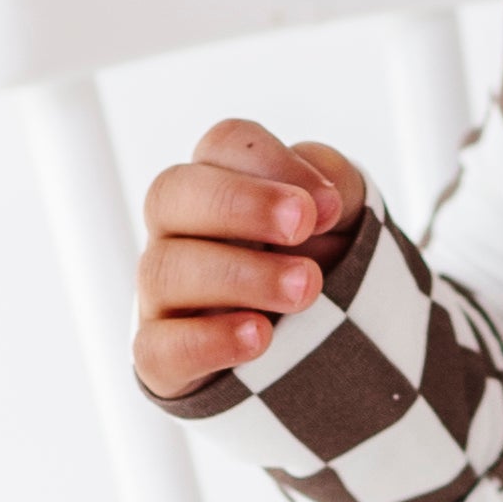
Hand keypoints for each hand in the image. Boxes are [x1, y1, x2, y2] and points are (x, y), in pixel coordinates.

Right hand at [133, 119, 366, 398]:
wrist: (318, 347)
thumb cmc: (318, 265)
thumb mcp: (342, 218)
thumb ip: (335, 189)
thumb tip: (319, 199)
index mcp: (221, 182)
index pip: (223, 145)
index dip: (272, 163)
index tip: (327, 206)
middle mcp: (178, 231)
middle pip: (172, 193)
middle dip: (241, 205)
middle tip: (301, 226)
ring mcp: (162, 294)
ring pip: (165, 270)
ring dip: (242, 276)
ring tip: (306, 288)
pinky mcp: (161, 356)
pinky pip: (159, 347)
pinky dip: (209, 341)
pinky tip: (260, 336)